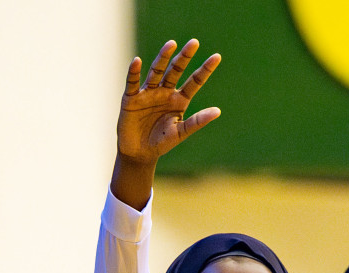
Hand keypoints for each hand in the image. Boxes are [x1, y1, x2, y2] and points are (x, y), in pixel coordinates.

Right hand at [110, 39, 220, 208]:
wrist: (139, 153)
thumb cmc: (162, 142)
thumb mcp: (181, 132)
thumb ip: (197, 121)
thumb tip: (217, 111)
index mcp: (179, 100)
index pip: (194, 81)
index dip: (205, 70)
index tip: (217, 57)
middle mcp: (164, 92)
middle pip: (175, 71)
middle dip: (184, 57)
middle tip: (194, 43)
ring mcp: (148, 93)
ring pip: (156, 72)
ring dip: (163, 58)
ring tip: (171, 45)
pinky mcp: (131, 98)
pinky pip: (132, 82)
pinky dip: (134, 72)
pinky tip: (136, 61)